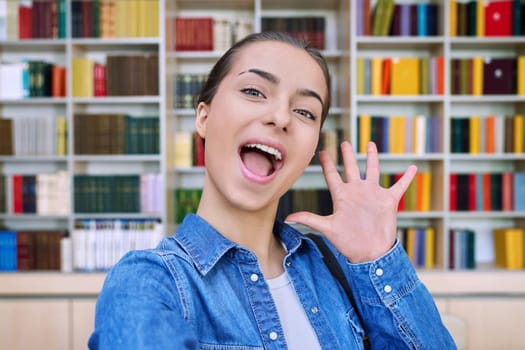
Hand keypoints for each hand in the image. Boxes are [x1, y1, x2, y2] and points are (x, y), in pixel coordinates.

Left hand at [286, 141, 416, 262]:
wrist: (370, 252)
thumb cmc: (348, 242)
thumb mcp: (327, 228)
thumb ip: (309, 219)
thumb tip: (288, 217)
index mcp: (342, 196)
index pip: (332, 175)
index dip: (327, 164)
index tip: (321, 152)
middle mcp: (357, 191)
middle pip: (352, 168)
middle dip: (348, 155)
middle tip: (344, 142)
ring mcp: (373, 194)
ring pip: (373, 170)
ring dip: (372, 158)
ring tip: (371, 144)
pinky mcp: (388, 200)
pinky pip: (400, 186)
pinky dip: (407, 177)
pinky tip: (413, 168)